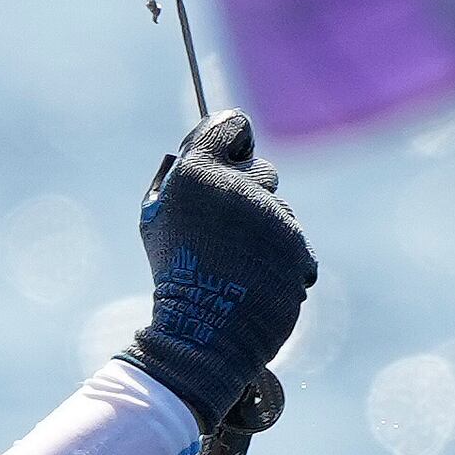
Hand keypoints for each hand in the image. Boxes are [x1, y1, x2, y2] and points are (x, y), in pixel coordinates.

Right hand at [119, 109, 318, 427]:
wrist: (203, 331)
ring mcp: (274, 218)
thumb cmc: (173, 272)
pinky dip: (280, 258)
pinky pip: (294, 242)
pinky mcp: (298, 246)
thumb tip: (189, 151)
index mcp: (199, 172)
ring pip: (280, 210)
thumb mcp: (155, 218)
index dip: (230, 140)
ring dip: (264, 230)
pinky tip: (256, 279)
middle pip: (264, 168)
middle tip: (227, 226)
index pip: (231, 124)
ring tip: (237, 264)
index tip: (225, 161)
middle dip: (249, 190)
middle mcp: (242, 187)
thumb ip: (176, 177)